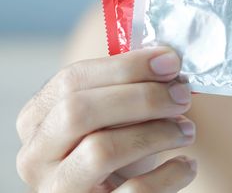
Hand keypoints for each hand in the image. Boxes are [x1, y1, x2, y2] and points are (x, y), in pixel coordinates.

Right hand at [16, 47, 196, 191]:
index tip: (169, 61)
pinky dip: (169, 174)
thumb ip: (128, 87)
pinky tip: (186, 164)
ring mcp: (58, 190)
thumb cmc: (117, 148)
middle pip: (80, 111)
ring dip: (157, 133)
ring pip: (101, 151)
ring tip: (187, 130)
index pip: (72, 80)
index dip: (125, 66)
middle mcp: (36, 156)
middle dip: (141, 97)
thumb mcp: (113, 115)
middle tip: (182, 95)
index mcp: (38, 118)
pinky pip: (134, 191)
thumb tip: (167, 61)